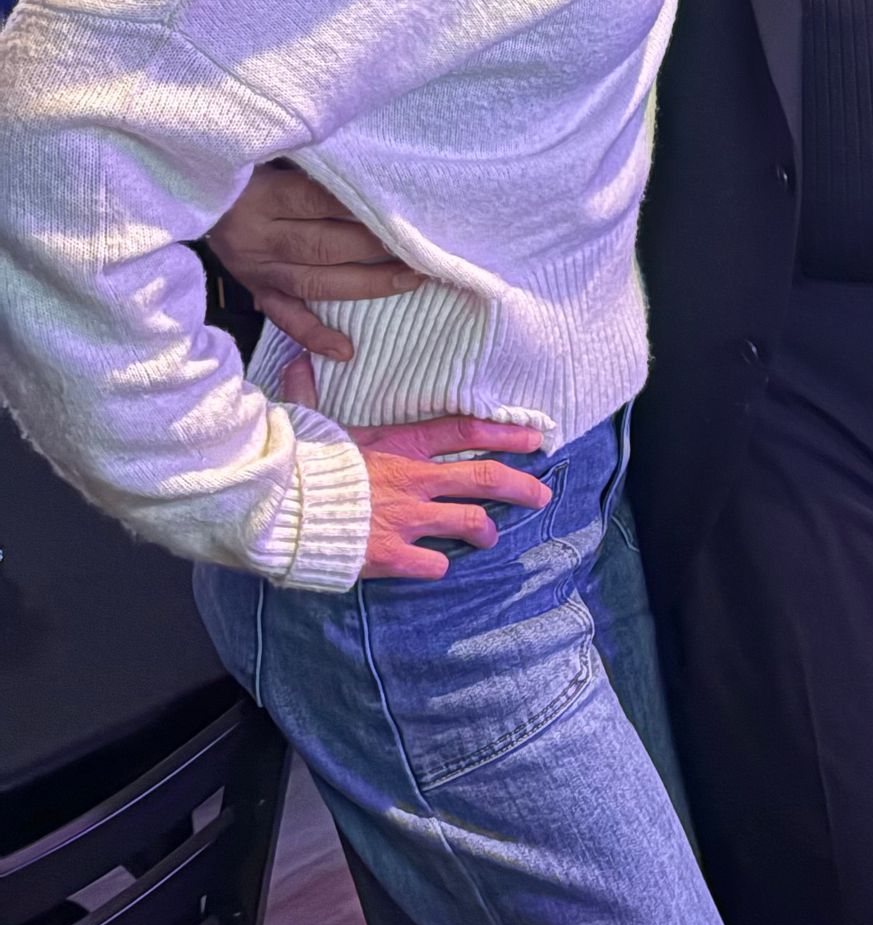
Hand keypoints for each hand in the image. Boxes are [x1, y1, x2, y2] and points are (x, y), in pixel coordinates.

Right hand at [208, 159, 422, 360]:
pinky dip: (314, 336)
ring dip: (366, 284)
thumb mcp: (269, 152)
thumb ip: (309, 161)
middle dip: (376, 246)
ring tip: (410, 281)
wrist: (187, 192)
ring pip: (314, 283)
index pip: (317, 201)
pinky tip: (346, 351)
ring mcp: (255, 269)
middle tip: (420, 244)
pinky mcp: (255, 289)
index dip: (361, 206)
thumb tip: (368, 165)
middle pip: (323, 245)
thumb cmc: (246, 164)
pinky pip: (285, 318)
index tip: (402, 206)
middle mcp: (257, 238)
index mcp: (260, 197)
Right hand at [280, 351, 549, 581]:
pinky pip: (434, 564)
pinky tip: (434, 565)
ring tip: (489, 536)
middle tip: (543, 494)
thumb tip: (299, 359)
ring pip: (471, 522)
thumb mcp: (311, 422)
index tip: (535, 438)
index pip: (465, 430)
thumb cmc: (298, 464)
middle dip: (521, 486)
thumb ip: (311, 392)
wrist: (279, 509)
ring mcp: (408, 518)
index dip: (505, 432)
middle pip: (485, 478)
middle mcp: (415, 479)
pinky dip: (437, 565)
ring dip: (485, 531)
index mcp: (400, 444)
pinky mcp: (394, 555)